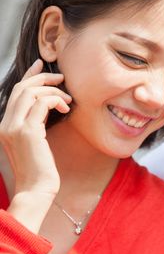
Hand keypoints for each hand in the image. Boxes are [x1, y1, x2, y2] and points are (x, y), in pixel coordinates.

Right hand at [0, 59, 71, 231]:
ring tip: (68, 100)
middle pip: (22, 88)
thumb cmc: (41, 168)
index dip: (29, 75)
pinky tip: (66, 108)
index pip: (15, 92)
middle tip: (62, 78)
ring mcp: (13, 127)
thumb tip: (48, 105)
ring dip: (53, 90)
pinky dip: (55, 100)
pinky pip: (41, 103)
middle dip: (43, 77)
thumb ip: (36, 122)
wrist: (38, 189)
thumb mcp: (36, 141)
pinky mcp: (27, 132)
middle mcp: (5, 124)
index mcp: (5, 125)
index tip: (42, 64)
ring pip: (31, 92)